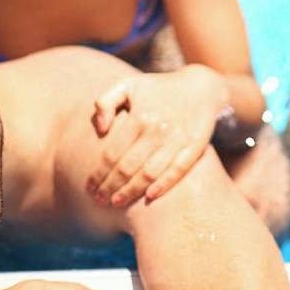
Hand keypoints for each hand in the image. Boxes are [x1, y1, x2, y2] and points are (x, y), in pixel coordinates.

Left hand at [87, 67, 226, 205]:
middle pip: (128, 167)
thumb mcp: (128, 86)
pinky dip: (163, 185)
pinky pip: (177, 171)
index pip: (111, 154)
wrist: (201, 86)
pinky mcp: (195, 146)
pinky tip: (149, 198)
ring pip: (150, 173)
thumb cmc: (157, 89)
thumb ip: (105, 102)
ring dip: (131, 191)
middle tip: (99, 200)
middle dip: (110, 187)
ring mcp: (178, 139)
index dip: (98, 174)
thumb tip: (99, 129)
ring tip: (116, 203)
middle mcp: (157, 129)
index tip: (89, 187)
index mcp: (138, 116)